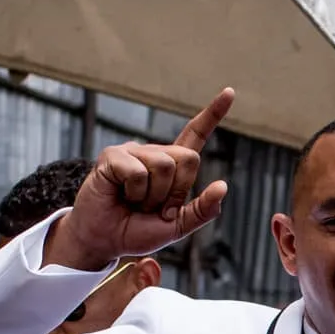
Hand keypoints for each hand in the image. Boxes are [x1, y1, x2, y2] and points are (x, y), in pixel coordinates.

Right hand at [44, 89, 233, 270]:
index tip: (229, 92)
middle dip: (177, 190)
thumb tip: (223, 186)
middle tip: (156, 207)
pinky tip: (121, 195)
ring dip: (154, 195)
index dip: (213, 114)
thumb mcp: (177, 226)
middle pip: (189, 159)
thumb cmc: (137, 230)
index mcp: (172, 165)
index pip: (196, 134)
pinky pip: (138, 172)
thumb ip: (202, 210)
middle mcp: (154, 153)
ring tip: (136, 202)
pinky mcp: (112, 156)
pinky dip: (135, 192)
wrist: (104, 241)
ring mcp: (133, 152)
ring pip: (165, 165)